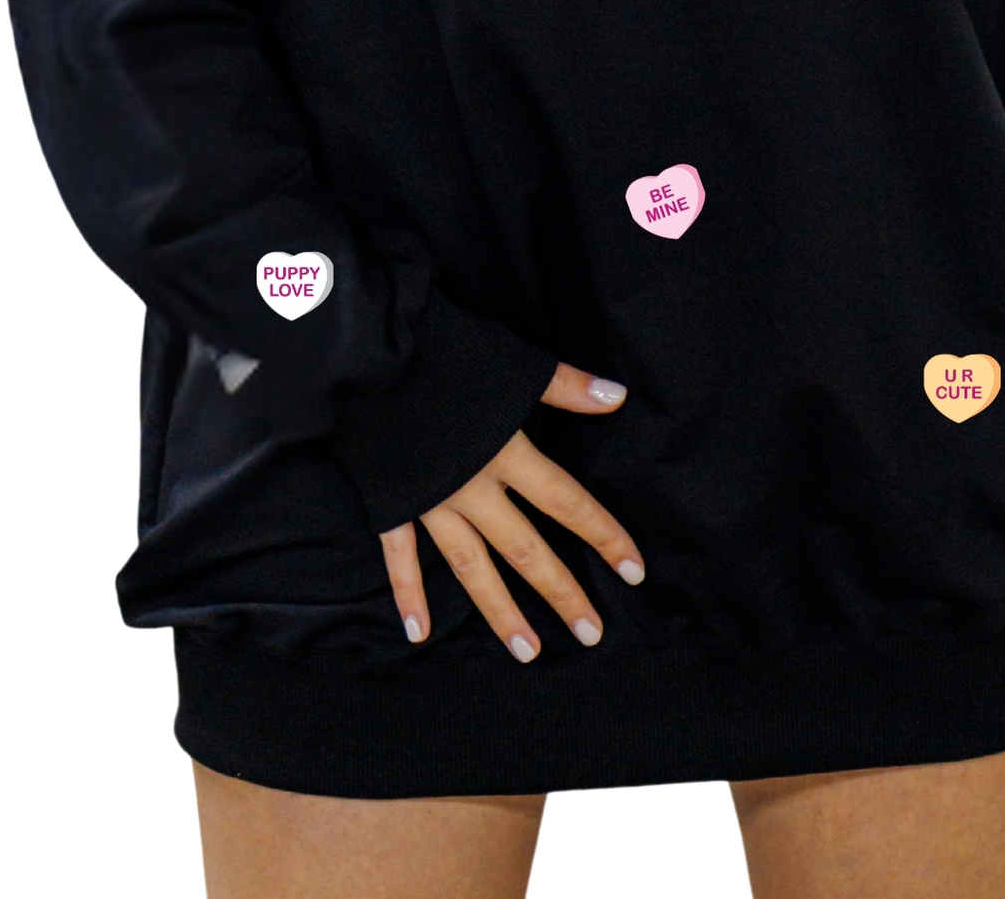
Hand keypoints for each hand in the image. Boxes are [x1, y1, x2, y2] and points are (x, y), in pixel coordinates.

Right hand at [378, 362, 643, 660]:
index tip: (634, 572)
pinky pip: (400, 557)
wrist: (370, 355)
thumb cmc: (444, 352)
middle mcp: (473, 487)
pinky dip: (408, 594)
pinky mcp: (392, 503)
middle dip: (560, 591)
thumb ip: (566, 386)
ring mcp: (430, 501)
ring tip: (528, 651)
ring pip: (471, 566)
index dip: (603, 535)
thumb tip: (618, 396)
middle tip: (591, 634)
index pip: (567, 502)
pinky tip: (417, 634)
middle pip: (525, 548)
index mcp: (506, 453)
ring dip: (500, 611)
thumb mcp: (511, 364)